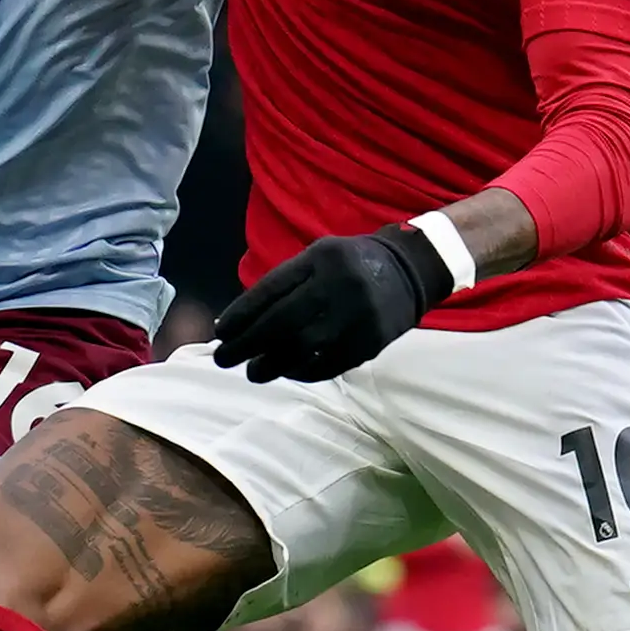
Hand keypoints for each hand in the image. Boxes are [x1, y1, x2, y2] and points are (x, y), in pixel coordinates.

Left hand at [211, 226, 453, 383]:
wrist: (409, 271)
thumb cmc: (349, 264)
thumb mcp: (318, 257)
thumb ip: (285, 284)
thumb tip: (241, 321)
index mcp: (320, 259)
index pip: (271, 290)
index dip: (241, 314)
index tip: (220, 332)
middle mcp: (338, 287)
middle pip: (282, 322)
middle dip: (247, 343)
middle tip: (225, 358)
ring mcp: (356, 317)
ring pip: (303, 349)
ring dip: (271, 364)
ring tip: (252, 372)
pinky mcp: (370, 343)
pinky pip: (328, 365)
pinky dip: (301, 372)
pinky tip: (286, 373)